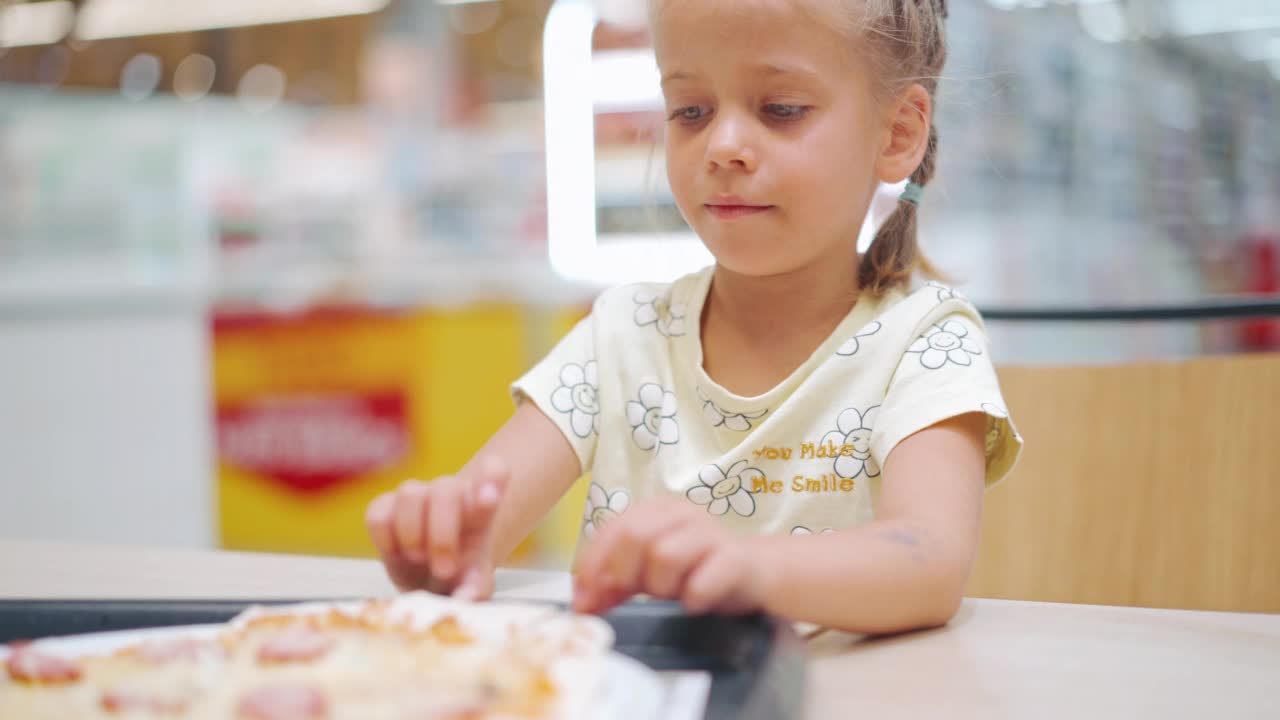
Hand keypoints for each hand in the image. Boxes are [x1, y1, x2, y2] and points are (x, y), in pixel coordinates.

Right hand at [365, 456, 508, 599]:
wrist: (432, 580)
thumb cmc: (460, 576)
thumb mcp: (475, 586)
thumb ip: (475, 589)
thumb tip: (464, 597)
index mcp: (480, 508)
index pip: (493, 473)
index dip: (491, 477)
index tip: (490, 496)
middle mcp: (449, 494)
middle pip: (446, 488)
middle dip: (442, 532)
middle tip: (445, 569)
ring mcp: (416, 496)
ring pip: (410, 493)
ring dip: (413, 531)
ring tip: (419, 560)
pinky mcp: (384, 507)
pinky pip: (378, 512)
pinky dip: (386, 536)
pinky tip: (397, 554)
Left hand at [572, 497, 764, 615]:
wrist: (756, 575)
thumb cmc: (697, 572)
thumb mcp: (649, 576)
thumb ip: (615, 583)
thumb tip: (582, 604)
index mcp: (656, 510)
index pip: (609, 531)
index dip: (592, 568)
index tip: (585, 602)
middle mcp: (682, 512)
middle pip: (634, 537)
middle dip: (627, 575)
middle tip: (639, 594)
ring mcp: (711, 532)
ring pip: (665, 556)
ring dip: (662, 587)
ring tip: (676, 595)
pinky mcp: (735, 557)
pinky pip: (702, 581)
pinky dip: (693, 598)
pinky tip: (696, 603)